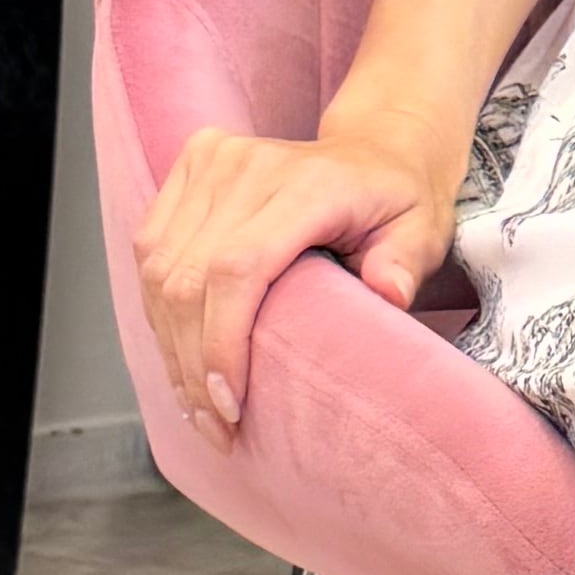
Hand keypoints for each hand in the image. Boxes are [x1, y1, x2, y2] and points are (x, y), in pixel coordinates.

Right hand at [138, 119, 459, 446]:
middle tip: (213, 425)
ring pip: (160, 269)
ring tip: (195, 403)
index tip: (229, 405)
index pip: (238, 268)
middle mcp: (250, 166)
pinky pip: (151, 249)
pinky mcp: (190, 167)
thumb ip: (405, 262)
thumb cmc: (398, 200)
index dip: (221, 342)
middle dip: (193, 364)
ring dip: (170, 346)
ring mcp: (213, 161)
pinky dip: (159, 310)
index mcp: (308, 183)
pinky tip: (180, 356)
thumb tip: (388, 293)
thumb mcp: (423, 232)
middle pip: (189, 277)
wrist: (376, 148)